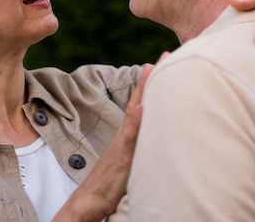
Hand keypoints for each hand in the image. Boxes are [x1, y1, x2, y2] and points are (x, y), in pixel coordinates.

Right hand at [53, 63, 152, 221]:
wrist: (88, 201)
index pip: (142, 104)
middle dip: (153, 78)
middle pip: (140, 100)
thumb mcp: (130, 164)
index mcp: (128, 135)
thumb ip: (140, 149)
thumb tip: (156, 138)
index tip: (164, 63)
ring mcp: (122, 144)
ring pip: (136, 112)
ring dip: (145, 90)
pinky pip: (130, 137)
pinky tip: (143, 107)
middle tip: (166, 54)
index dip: (152, 84)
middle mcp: (125, 134)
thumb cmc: (110, 184)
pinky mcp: (121, 158)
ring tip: (154, 68)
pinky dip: (136, 121)